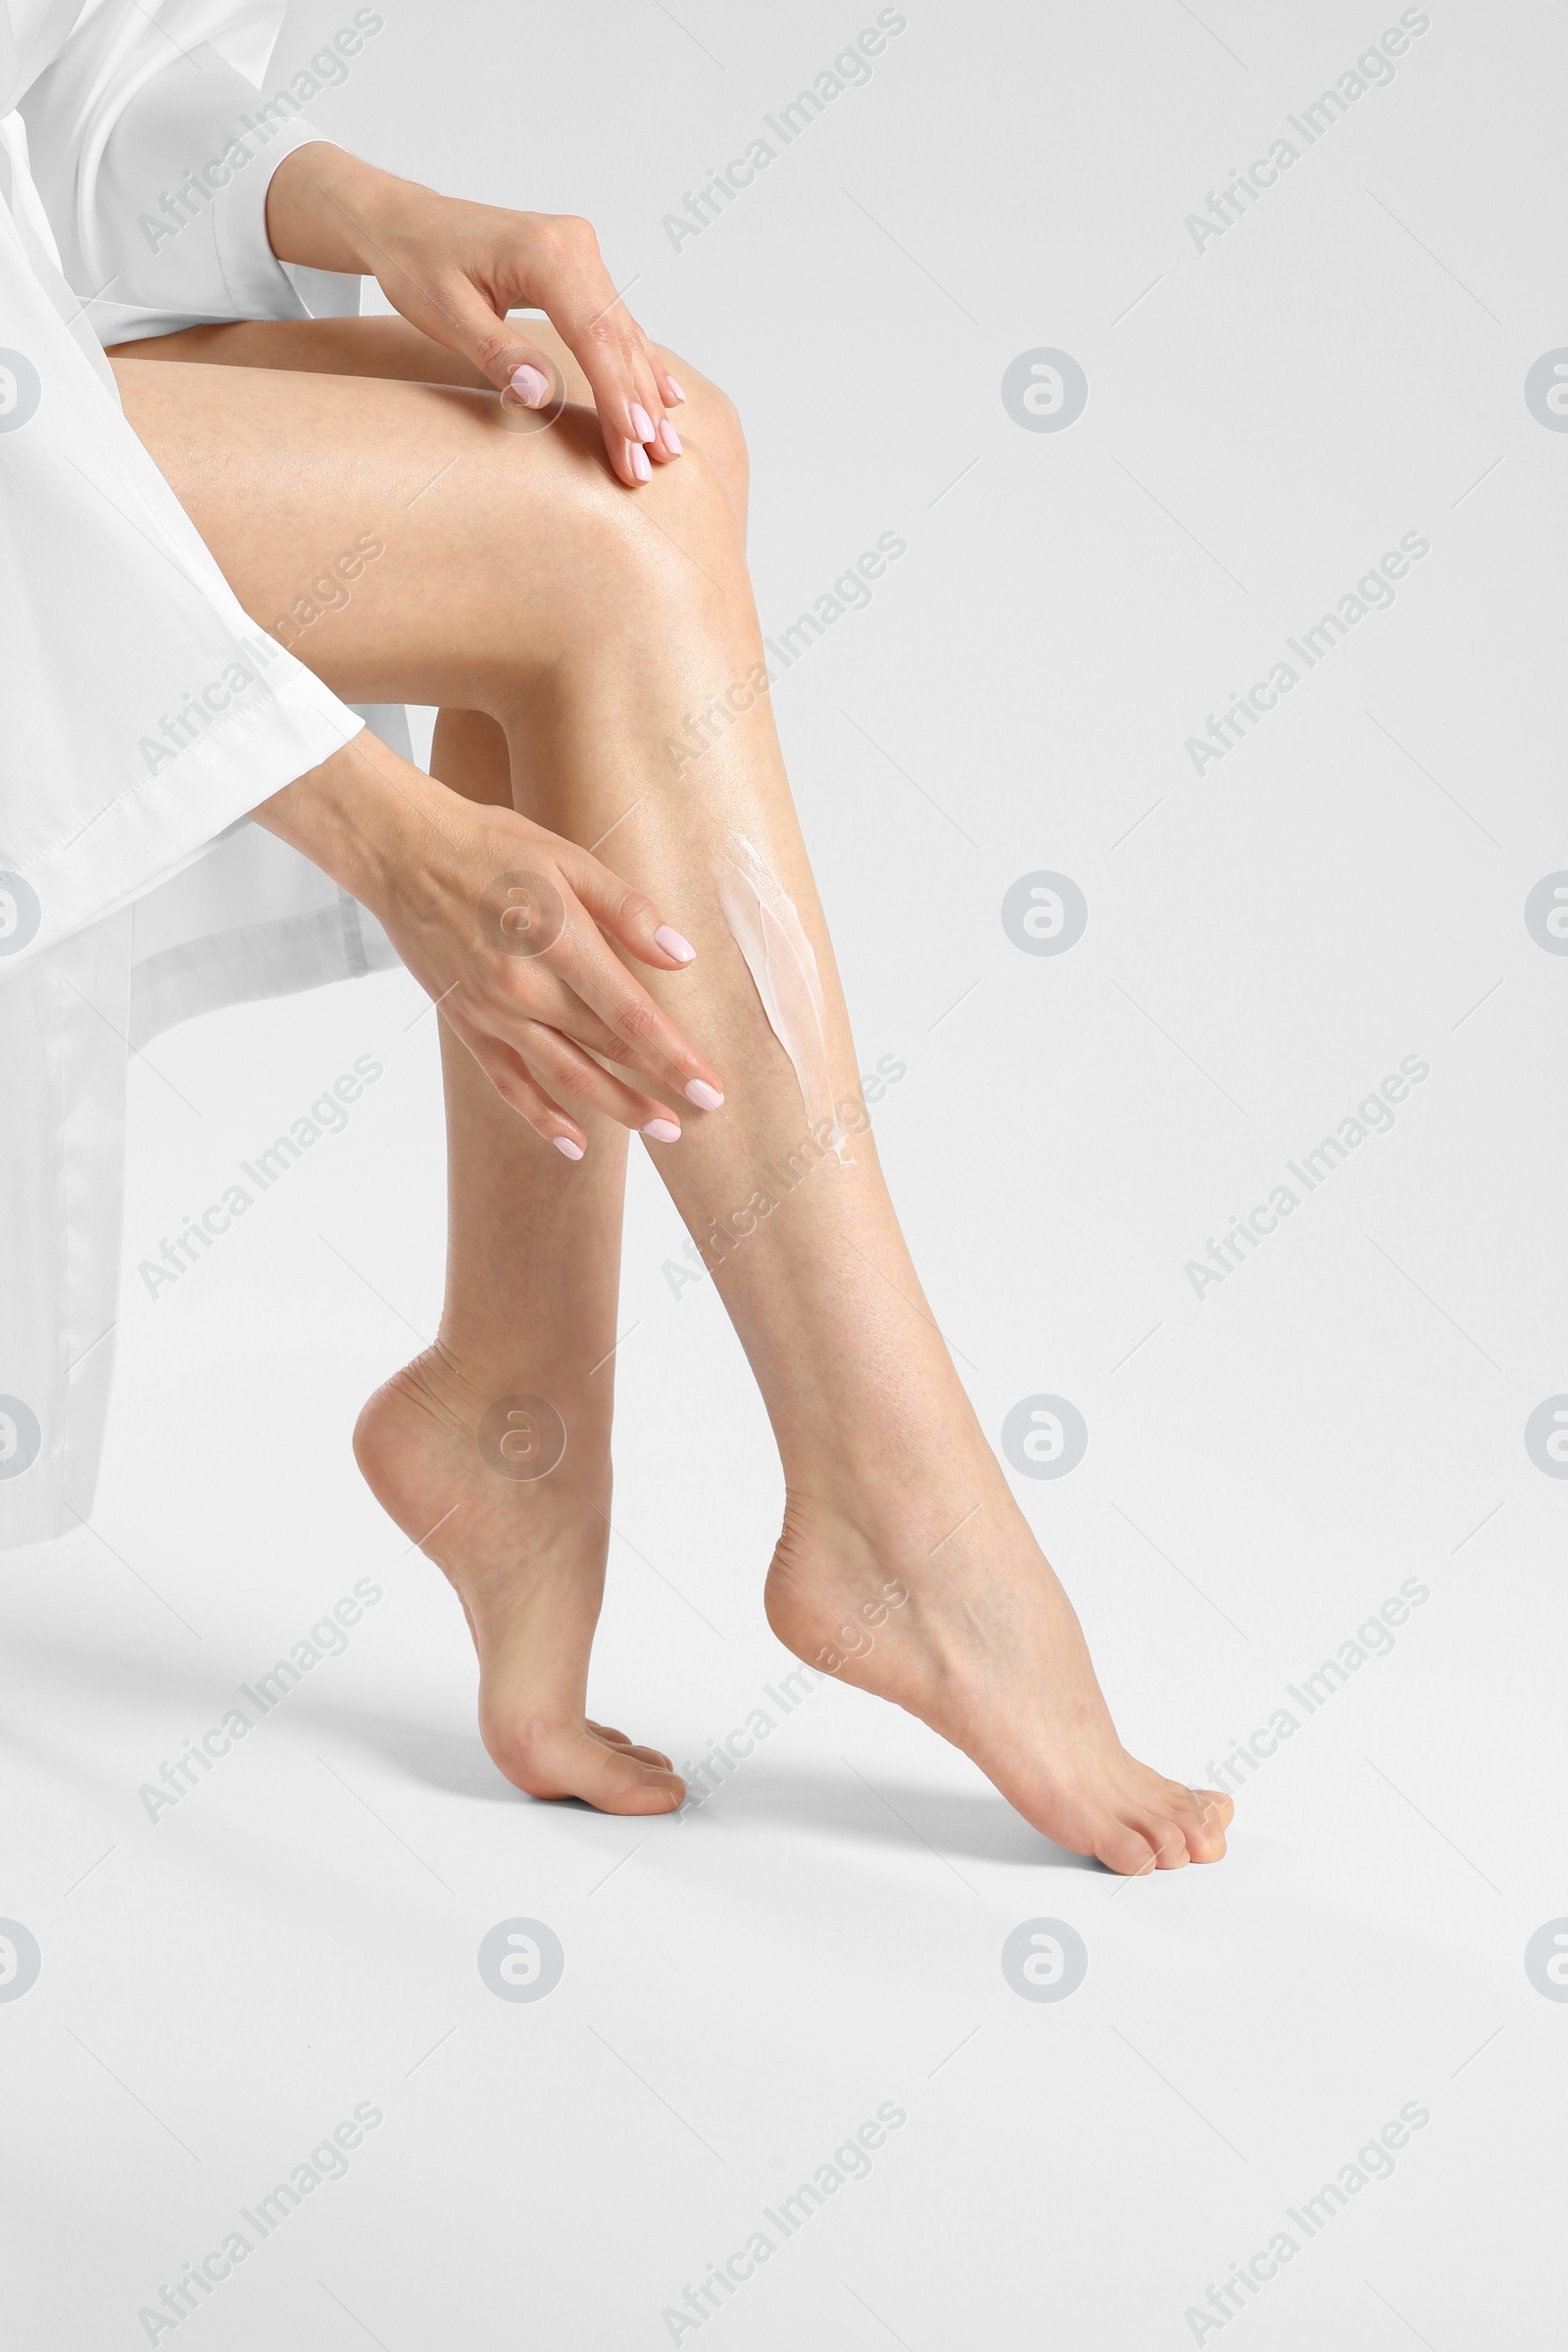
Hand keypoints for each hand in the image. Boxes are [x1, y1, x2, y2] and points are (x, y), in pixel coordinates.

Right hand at [256, 734, 722, 1155]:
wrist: (402, 853)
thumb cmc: (491, 847)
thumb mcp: (568, 858)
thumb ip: (627, 910)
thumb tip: (681, 955)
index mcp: (560, 943)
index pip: (631, 1015)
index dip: (673, 1057)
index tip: (709, 1088)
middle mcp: (526, 989)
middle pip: (607, 1050)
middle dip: (659, 1085)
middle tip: (703, 1112)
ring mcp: (494, 1013)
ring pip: (567, 1075)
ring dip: (617, 1108)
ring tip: (662, 1130)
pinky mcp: (468, 1024)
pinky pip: (510, 1084)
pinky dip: (542, 1118)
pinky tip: (575, 1144)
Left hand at [266, 145, 685, 488]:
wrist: (404, 222)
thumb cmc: (417, 263)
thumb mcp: (445, 314)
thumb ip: (497, 353)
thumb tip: (542, 393)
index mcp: (544, 252)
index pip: (593, 336)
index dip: (617, 395)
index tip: (634, 443)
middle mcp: (574, 245)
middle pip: (616, 340)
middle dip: (636, 407)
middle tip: (653, 466)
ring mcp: (581, 254)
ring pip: (623, 336)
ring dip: (644, 394)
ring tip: (666, 450)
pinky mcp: (580, 267)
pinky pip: (616, 324)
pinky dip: (638, 364)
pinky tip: (666, 397)